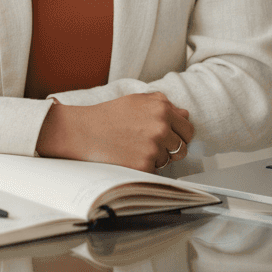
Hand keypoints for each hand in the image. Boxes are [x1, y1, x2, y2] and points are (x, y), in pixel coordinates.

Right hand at [36, 91, 193, 172]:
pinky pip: (154, 171)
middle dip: (171, 149)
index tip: (172, 138)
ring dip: (156, 158)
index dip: (180, 135)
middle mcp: (161, 127)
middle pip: (182, 148)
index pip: (188, 129)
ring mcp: (153, 147)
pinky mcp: (144, 166)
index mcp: (162, 109)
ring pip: (168, 160)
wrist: (84, 132)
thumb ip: (163, 104)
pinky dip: (144, 168)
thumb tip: (184, 115)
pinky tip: (129, 158)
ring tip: (135, 149)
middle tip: (152, 146)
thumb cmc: (108, 115)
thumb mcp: (137, 100)